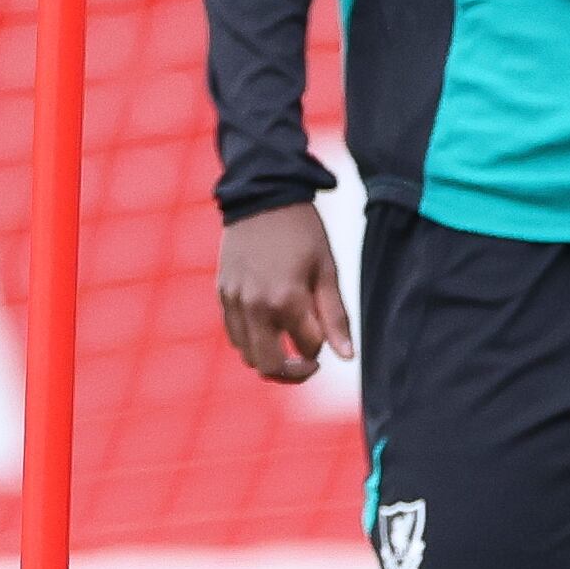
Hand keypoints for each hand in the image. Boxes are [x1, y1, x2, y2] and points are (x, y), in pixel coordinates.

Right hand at [216, 200, 351, 383]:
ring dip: (269, 358)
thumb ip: (336, 317)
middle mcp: (255, 307)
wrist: (263, 196)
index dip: (321, 346)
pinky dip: (251, 341)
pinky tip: (268, 327)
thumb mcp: (328, 270)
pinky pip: (234, 334)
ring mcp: (234, 301)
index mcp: (286, 300)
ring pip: (248, 355)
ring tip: (287, 344)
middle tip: (307, 364)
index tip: (326, 331)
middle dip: (292, 372)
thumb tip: (347, 357)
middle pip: (269, 365)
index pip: (308, 348)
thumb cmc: (303, 232)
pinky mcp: (222, 294)